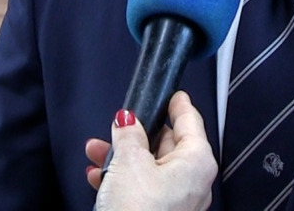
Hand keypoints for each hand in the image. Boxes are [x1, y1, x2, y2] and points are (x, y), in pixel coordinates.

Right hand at [85, 91, 215, 210]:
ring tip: (97, 152)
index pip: (190, 122)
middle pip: (169, 145)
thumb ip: (128, 134)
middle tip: (119, 125)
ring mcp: (179, 202)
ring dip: (124, 158)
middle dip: (139, 135)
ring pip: (151, 168)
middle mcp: (193, 182)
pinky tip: (100, 178)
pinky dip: (124, 180)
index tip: (173, 93)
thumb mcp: (128, 162)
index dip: (178, 104)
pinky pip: (145, 189)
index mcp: (197, 161)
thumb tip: (127, 120)